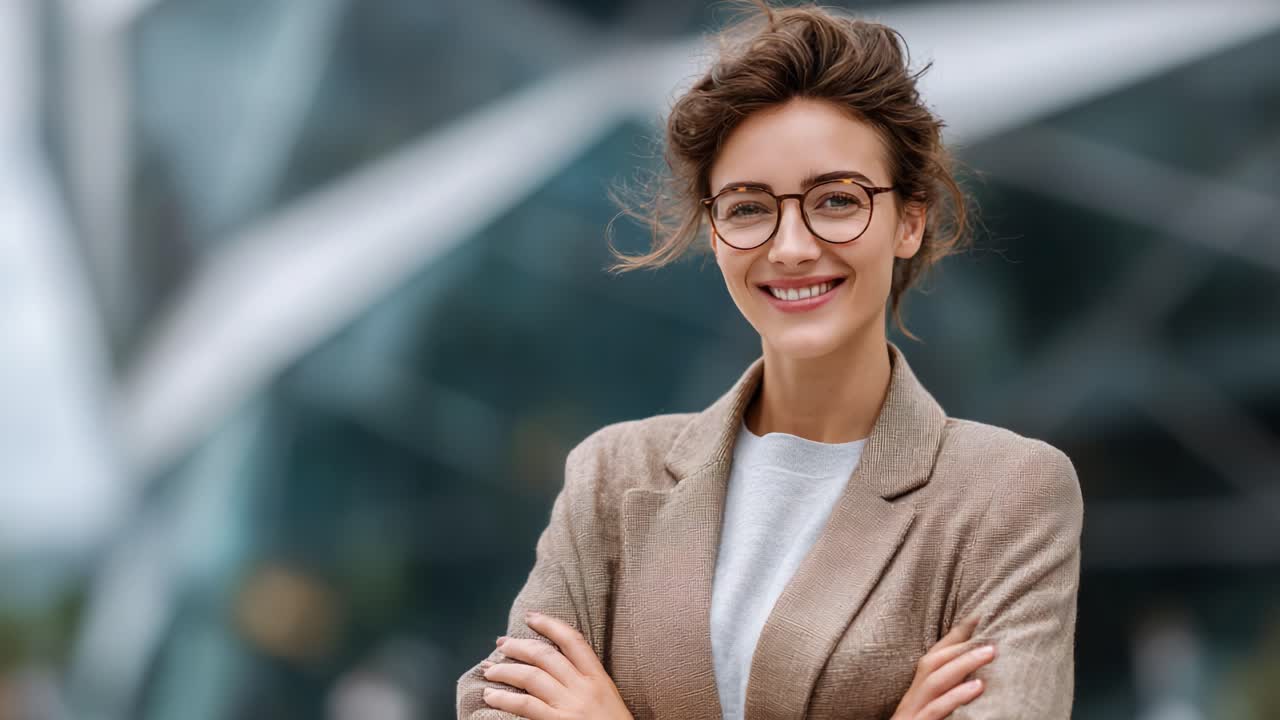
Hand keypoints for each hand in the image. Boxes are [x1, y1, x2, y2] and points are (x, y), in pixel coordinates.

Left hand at [481, 610, 632, 719]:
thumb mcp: (608, 699)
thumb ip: (586, 682)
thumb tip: (557, 670)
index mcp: (599, 679)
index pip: (573, 641)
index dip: (550, 624)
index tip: (531, 617)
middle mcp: (584, 688)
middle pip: (545, 656)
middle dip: (519, 646)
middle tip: (501, 643)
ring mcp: (570, 706)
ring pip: (531, 677)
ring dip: (505, 671)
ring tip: (489, 670)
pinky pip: (526, 705)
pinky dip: (505, 699)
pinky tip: (491, 697)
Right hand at [891, 615, 995, 719]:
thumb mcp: (929, 713)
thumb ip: (944, 697)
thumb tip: (975, 681)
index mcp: (916, 695)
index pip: (933, 658)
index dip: (954, 637)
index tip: (977, 618)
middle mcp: (912, 699)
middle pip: (932, 663)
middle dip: (960, 644)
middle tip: (990, 631)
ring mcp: (912, 712)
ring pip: (935, 681)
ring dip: (964, 663)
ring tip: (990, 652)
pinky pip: (936, 709)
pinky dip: (957, 696)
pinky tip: (978, 687)